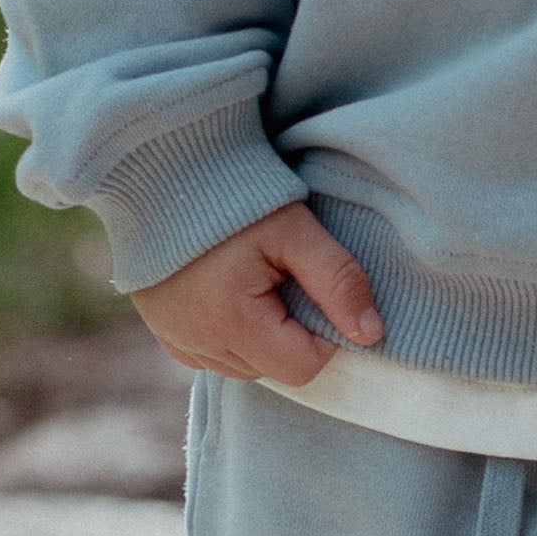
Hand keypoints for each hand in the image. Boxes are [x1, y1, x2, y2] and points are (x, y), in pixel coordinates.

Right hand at [128, 201, 384, 386]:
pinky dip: (233, 330)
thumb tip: (372, 334)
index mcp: (230, 324)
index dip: (322, 328)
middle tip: (280, 270)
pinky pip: (216, 354)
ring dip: (262, 332)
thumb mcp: (294, 228)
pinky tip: (230, 286)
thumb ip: (337, 279)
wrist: (164, 167)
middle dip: (291, 328)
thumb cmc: (234, 193)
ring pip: (247, 365)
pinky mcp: (166, 334)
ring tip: (252, 273)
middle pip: (275, 368)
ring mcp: (177, 342)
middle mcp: (198, 346)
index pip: (304, 365)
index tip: (309, 279)